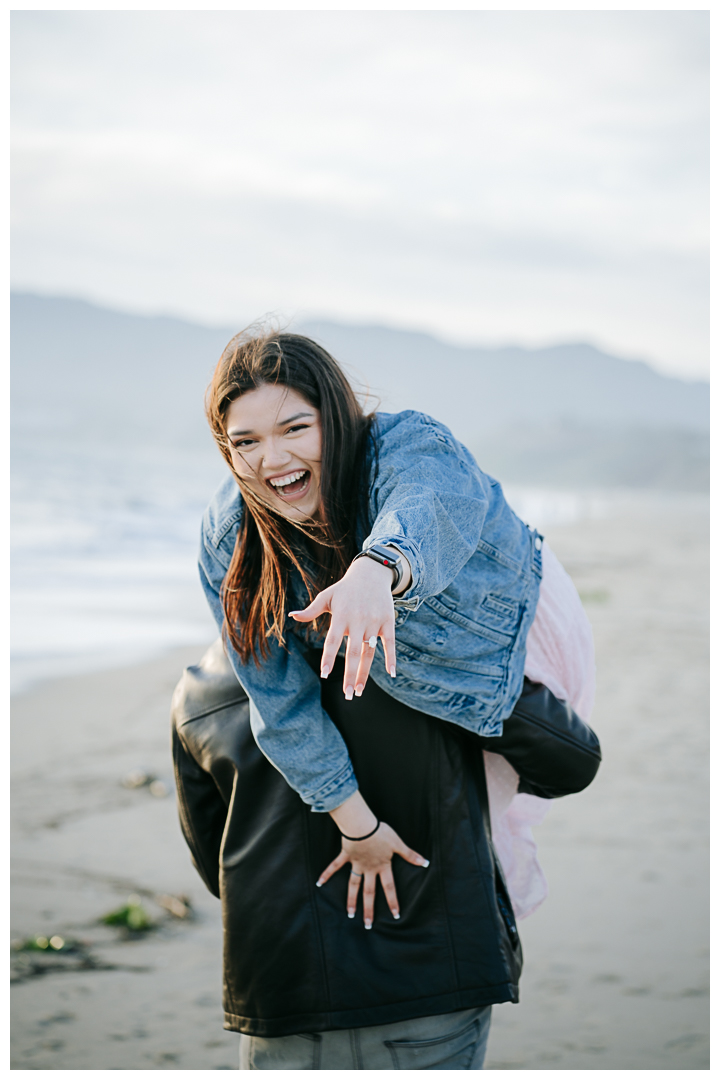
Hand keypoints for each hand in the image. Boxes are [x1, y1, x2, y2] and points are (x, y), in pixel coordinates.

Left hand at [289, 556, 396, 697]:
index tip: (324, 674)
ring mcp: (374, 622)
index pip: (333, 640)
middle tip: (347, 695)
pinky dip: (391, 658)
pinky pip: (390, 643)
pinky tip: (391, 674)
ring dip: (365, 672)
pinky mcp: (388, 622)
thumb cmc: (345, 589)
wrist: (372, 573)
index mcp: (341, 615)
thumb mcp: (327, 596)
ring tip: (358, 691)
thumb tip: (292, 616)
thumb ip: (311, 610)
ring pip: (370, 652)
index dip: (329, 657)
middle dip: (350, 675)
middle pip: (353, 652)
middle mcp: (358, 620)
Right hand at [316, 823, 428, 927]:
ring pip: (353, 885)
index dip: (393, 901)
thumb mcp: (398, 843)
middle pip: (369, 892)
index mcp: (382, 866)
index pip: (389, 887)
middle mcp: (369, 868)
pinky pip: (335, 866)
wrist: (362, 825)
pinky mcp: (346, 856)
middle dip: (369, 909)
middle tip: (367, 925)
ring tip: (350, 914)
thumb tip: (425, 863)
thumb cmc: (381, 832)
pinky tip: (319, 882)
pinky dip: (327, 874)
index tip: (396, 915)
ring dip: (351, 899)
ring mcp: (356, 864)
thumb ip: (410, 854)